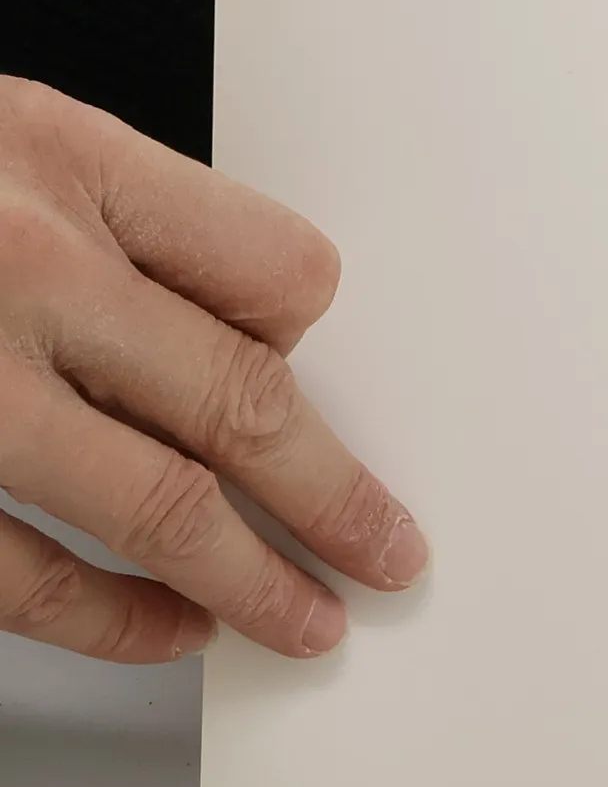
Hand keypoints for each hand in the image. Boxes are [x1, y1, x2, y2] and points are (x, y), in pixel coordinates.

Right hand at [0, 79, 424, 661]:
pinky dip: (110, 616)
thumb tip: (244, 319)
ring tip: (308, 619)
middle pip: (244, 400)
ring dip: (251, 579)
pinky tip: (166, 629)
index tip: (314, 374)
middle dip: (336, 496)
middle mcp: (20, 265)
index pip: (277, 265)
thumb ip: (106, 211)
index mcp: (61, 158)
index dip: (308, 331)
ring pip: (154, 504)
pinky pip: (21, 573)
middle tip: (391, 553)